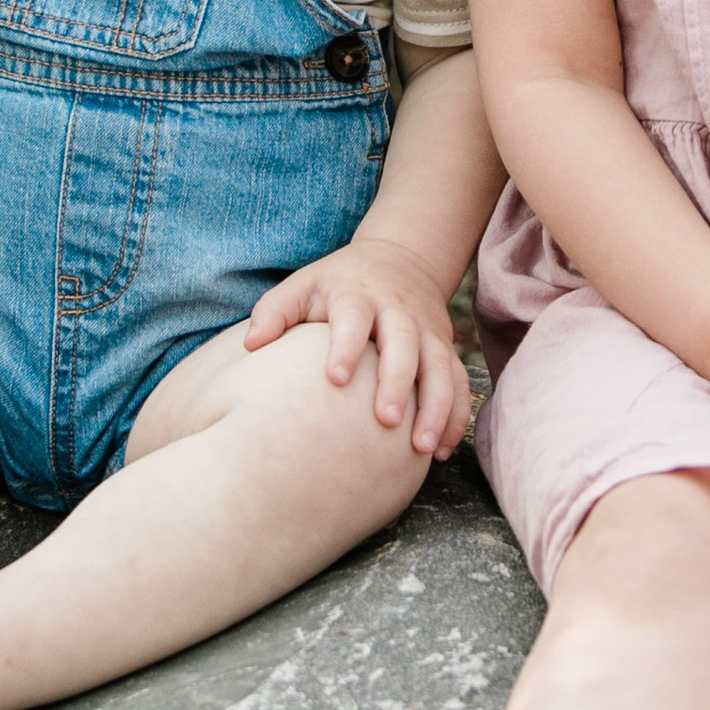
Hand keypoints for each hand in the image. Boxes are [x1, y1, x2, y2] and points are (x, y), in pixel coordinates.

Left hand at [244, 234, 473, 457]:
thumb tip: (252, 345)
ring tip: (422, 448)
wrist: (400, 259)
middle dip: (398, 382)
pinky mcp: (446, 348)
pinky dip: (455, 415)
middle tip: (386, 421)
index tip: (336, 378)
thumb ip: (276, 311)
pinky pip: (458, 382)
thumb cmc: (337, 284)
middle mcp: (399, 311)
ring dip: (436, 407)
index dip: (347, 346)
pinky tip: (440, 450)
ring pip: (440, 367)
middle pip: (405, 344)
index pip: (355, 317)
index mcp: (359, 295)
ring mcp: (428, 330)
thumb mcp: (304, 285)